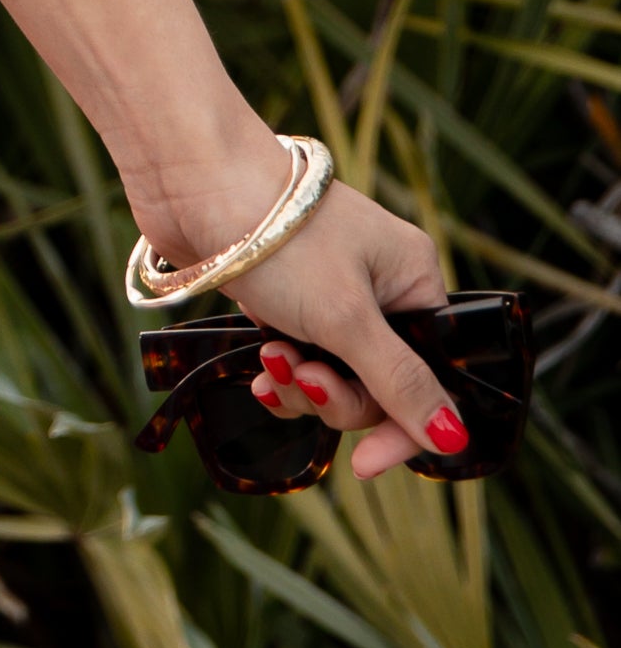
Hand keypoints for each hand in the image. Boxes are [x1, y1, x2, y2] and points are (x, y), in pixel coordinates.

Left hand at [208, 181, 461, 478]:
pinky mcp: (286, 303)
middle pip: (380, 384)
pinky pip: (299, 363)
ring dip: (302, 385)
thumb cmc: (281, 237)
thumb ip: (398, 380)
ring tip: (271, 361)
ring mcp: (330, 296)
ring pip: (335, 378)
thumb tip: (452, 440)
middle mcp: (380, 289)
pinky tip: (259, 372)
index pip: (432, 374)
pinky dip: (281, 375)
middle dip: (337, 396)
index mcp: (414, 280)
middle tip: (301, 377)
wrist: (196, 184)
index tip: (367, 464)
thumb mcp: (346, 317)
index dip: (405, 425)